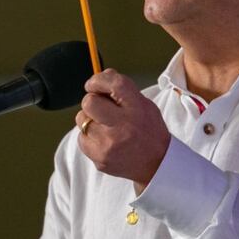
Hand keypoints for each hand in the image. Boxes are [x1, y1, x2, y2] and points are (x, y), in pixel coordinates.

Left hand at [75, 69, 170, 186]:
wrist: (156, 165)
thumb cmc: (148, 130)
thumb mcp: (144, 105)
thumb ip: (123, 89)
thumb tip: (102, 74)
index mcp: (138, 109)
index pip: (114, 84)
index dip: (99, 80)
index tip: (93, 83)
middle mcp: (123, 127)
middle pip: (89, 102)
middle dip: (92, 101)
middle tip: (101, 108)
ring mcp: (109, 145)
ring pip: (82, 120)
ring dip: (89, 119)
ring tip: (105, 127)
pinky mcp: (99, 158)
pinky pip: (81, 138)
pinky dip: (89, 137)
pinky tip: (104, 140)